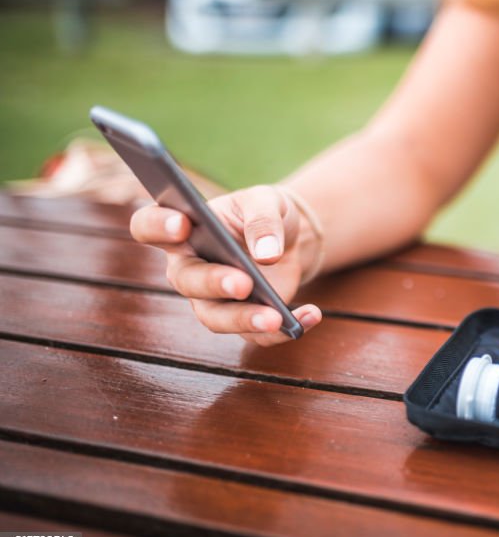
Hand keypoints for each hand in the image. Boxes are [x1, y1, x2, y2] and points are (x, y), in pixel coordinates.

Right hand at [130, 184, 322, 345]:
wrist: (290, 238)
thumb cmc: (263, 213)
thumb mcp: (267, 201)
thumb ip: (263, 219)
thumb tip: (266, 254)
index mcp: (183, 227)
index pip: (148, 226)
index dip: (157, 226)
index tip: (182, 224)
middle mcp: (189, 267)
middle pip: (186, 281)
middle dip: (213, 283)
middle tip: (242, 283)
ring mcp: (212, 299)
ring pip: (215, 318)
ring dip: (244, 320)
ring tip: (276, 318)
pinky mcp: (242, 320)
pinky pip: (256, 335)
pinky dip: (284, 331)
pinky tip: (311, 315)